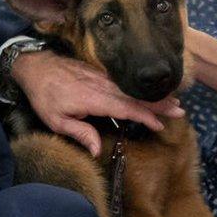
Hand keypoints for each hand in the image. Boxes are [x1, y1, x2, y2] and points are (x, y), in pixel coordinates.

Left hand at [11, 51, 185, 156]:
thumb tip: (97, 150)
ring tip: (174, 101)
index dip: (143, 115)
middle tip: (179, 110)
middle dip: (158, 103)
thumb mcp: (56, 120)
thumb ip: (79, 133)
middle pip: (134, 96)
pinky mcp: (100, 74)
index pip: (124, 108)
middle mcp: (101, 87)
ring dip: (153, 95)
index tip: (160, 123)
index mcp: (92, 99)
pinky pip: (124, 83)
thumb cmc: (44, 96)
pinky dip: (139, 89)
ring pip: (132, 89)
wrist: (36, 66)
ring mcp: (102, 78)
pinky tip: (150, 93)